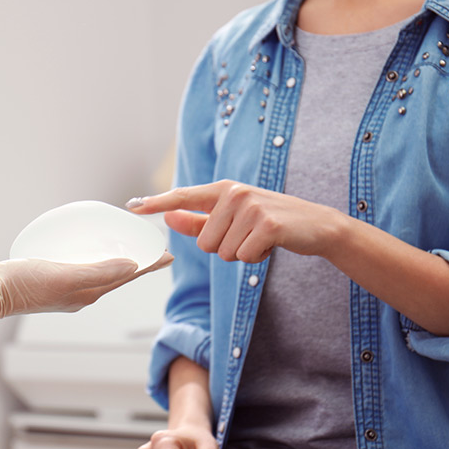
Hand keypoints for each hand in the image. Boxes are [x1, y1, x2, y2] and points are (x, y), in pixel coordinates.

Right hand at [0, 252, 172, 324]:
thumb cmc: (23, 284)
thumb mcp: (64, 276)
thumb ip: (99, 272)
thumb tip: (132, 265)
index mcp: (89, 293)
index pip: (127, 276)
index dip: (148, 265)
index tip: (169, 255)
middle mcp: (82, 294)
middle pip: (118, 275)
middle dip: (138, 263)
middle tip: (155, 250)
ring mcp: (67, 290)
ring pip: (102, 273)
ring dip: (119, 262)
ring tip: (130, 250)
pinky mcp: (53, 282)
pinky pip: (84, 269)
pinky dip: (96, 259)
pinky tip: (89, 250)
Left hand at [128, 180, 345, 262]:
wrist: (315, 225)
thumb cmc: (269, 222)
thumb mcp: (233, 218)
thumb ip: (198, 219)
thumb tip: (167, 217)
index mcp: (223, 190)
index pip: (183, 196)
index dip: (157, 203)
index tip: (133, 206)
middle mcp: (234, 193)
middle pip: (204, 244)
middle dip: (225, 249)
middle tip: (249, 236)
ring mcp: (251, 207)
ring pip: (223, 253)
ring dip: (242, 254)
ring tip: (261, 238)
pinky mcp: (266, 225)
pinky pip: (243, 257)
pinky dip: (256, 258)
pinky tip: (271, 245)